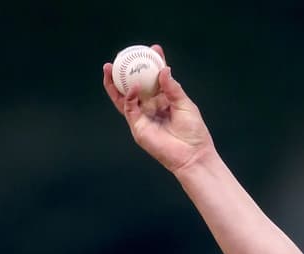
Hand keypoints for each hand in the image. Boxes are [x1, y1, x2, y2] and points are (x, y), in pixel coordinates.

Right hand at [102, 45, 213, 173]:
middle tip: (122, 55)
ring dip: (115, 83)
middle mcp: (151, 107)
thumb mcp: (185, 105)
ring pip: (124, 97)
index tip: (153, 49)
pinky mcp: (138, 127)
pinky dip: (129, 97)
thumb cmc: (193, 132)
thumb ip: (173, 88)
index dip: (153, 64)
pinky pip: (129, 109)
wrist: (193, 155)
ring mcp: (143, 117)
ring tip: (109, 68)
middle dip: (126, 71)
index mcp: (164, 100)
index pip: (155, 79)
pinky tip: (132, 87)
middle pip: (134, 85)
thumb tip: (164, 69)